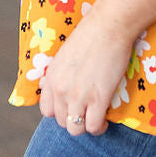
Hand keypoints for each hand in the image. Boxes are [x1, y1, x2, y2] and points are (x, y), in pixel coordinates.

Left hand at [38, 5, 134, 136]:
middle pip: (61, 122)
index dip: (60, 112)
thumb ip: (63, 74)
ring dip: (85, 127)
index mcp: (51, 79)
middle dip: (74, 120)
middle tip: (87, 113)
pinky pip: (92, 127)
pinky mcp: (97, 99)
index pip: (47, 111)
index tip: (72, 108)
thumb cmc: (91, 35)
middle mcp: (60, 90)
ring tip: (95, 120)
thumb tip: (68, 85)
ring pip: (75, 129)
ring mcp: (78, 96)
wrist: (108, 27)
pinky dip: (99, 128)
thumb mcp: (66, 55)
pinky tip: (105, 121)